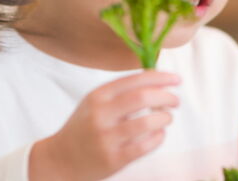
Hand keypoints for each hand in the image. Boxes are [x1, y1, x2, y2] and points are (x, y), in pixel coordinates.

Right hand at [31, 70, 180, 180]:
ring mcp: (107, 137)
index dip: (160, 78)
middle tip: (176, 101)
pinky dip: (158, 137)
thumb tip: (158, 80)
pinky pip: (145, 145)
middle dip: (167, 96)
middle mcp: (101, 114)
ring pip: (148, 122)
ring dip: (165, 118)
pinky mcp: (114, 159)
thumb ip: (121, 91)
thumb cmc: (84, 127)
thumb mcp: (95, 102)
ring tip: (166, 118)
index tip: (176, 79)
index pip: (135, 80)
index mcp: (98, 96)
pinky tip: (158, 134)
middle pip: (143, 97)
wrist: (60, 159)